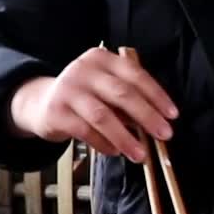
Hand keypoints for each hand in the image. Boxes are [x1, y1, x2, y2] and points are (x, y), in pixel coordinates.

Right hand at [7, 46, 177, 161]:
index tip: (172, 114)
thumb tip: (157, 122)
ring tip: (140, 154)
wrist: (40, 102)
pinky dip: (104, 144)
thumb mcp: (105, 88)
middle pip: (122, 93)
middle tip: (164, 135)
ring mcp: (68, 89)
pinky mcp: (57, 111)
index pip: (135, 74)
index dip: (156, 95)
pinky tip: (116, 152)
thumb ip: (128, 100)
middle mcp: (84, 69)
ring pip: (103, 116)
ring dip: (126, 137)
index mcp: (102, 59)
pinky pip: (86, 131)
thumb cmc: (84, 96)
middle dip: (147, 116)